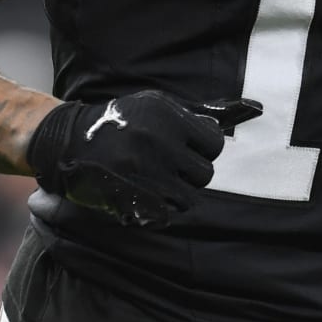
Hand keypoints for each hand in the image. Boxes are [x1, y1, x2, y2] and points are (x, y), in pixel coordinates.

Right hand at [25, 91, 260, 227]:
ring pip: (189, 198)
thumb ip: (200, 114)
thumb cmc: (122, 121)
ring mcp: (142, 173)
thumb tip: (252, 110)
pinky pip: (167, 215)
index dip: (204, 149)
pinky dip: (161, 209)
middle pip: (205, 174)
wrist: (69, 141)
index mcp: (166, 116)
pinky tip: (146, 195)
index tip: (188, 149)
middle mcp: (156, 142)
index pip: (214, 144)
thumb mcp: (157, 105)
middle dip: (192, 173)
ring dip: (178, 194)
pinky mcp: (129, 199)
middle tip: (171, 167)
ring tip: (158, 181)